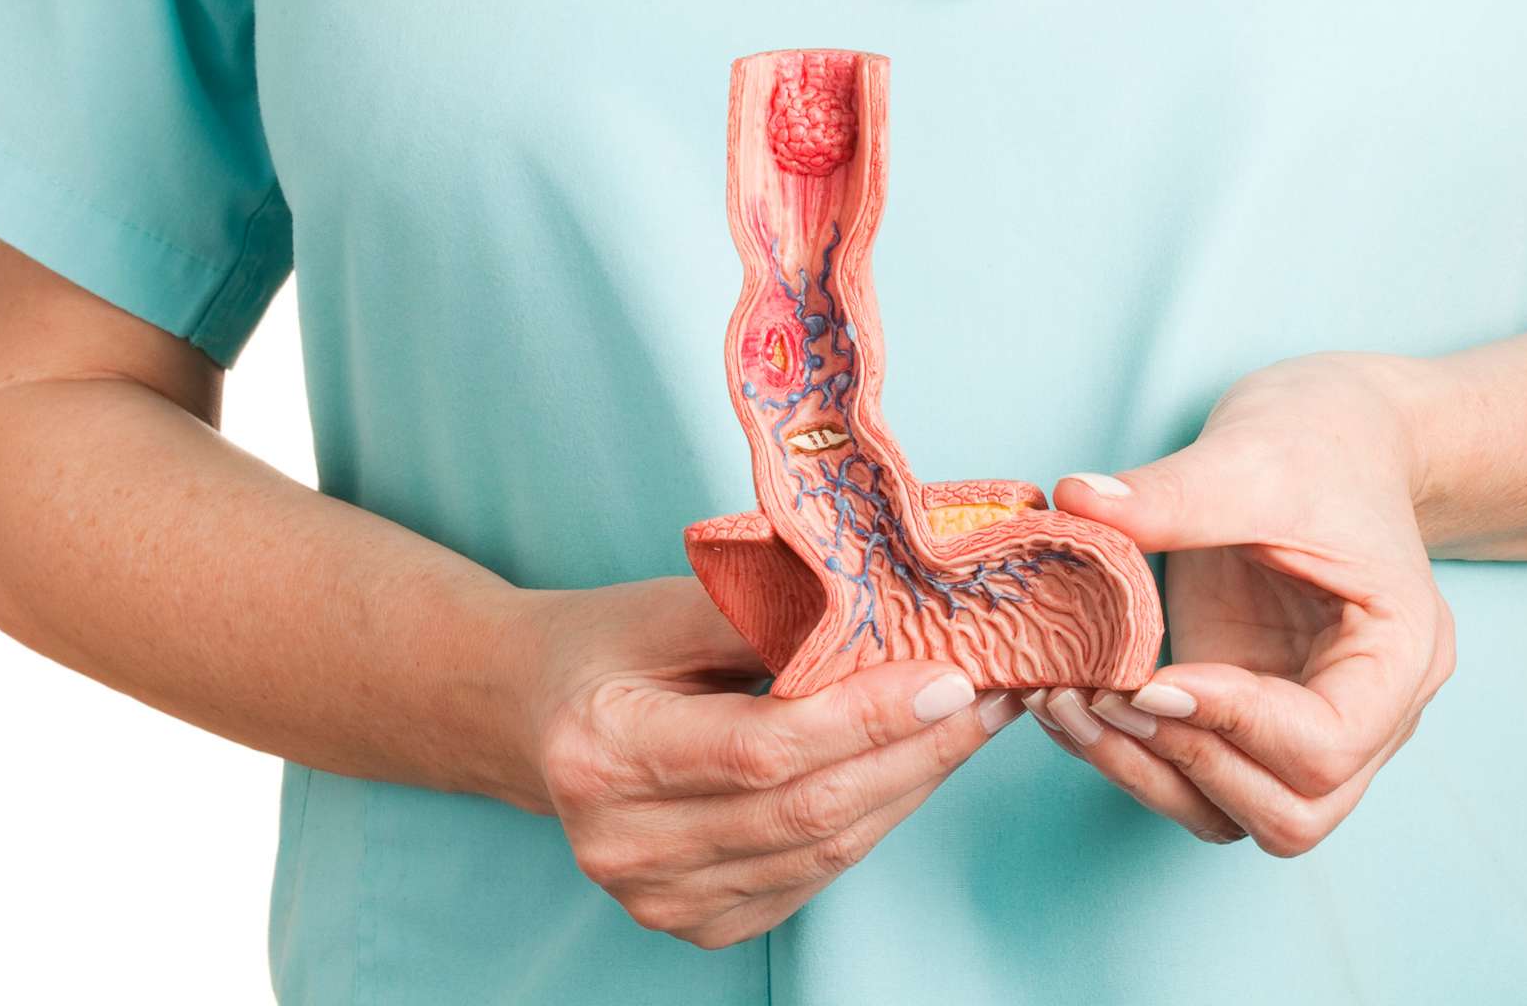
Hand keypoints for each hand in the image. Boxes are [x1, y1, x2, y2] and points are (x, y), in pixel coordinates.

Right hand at [513, 577, 1020, 946]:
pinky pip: (812, 877)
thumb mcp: (673, 605)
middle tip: (991, 694)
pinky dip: (874, 819)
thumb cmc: (612, 646)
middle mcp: (622, 843)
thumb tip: (894, 615)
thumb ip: (770, 615)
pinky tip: (913, 765)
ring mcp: (656, 898)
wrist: (536, 717)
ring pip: (822, 852)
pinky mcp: (696, 922)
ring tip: (970, 722)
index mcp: (605, 751)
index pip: (764, 749)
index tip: (950, 676)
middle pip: (806, 812)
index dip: (868, 718)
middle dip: (916, 752)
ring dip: (911, 786)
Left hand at [1035, 355, 1452, 854]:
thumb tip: (1076, 502)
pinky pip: (1201, 778)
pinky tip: (1073, 704)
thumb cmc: (1318, 440)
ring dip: (1150, 774)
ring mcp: (1309, 724)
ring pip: (1243, 815)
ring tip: (1069, 706)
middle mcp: (1370, 713)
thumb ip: (1172, 493)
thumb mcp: (1250, 456)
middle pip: (1294, 812)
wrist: (1337, 432)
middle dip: (1186, 762)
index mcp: (1401, 652)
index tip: (1151, 677)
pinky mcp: (1252, 718)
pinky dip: (1137, 759)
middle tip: (1099, 698)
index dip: (1234, 722)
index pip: (1329, 743)